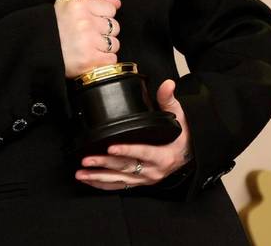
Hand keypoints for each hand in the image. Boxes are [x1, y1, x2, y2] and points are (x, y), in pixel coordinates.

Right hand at [54, 0, 120, 77]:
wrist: (37, 50)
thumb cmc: (53, 28)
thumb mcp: (67, 6)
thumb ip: (94, 0)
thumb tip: (116, 3)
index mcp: (79, 6)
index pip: (110, 8)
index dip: (103, 16)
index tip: (93, 21)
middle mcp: (85, 22)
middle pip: (114, 26)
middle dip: (104, 32)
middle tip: (89, 36)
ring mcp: (89, 42)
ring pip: (114, 44)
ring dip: (104, 48)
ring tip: (88, 48)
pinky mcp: (90, 60)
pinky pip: (111, 59)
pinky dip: (103, 61)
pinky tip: (90, 58)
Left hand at [75, 79, 192, 189]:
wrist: (189, 156)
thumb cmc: (182, 136)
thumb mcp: (179, 117)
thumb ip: (168, 100)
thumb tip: (167, 84)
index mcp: (164, 155)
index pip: (143, 152)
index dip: (127, 150)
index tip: (111, 147)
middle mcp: (154, 170)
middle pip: (126, 167)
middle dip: (105, 163)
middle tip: (87, 159)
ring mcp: (146, 179)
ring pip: (120, 179)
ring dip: (99, 176)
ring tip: (82, 173)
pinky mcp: (139, 183)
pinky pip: (120, 186)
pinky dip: (103, 185)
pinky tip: (89, 181)